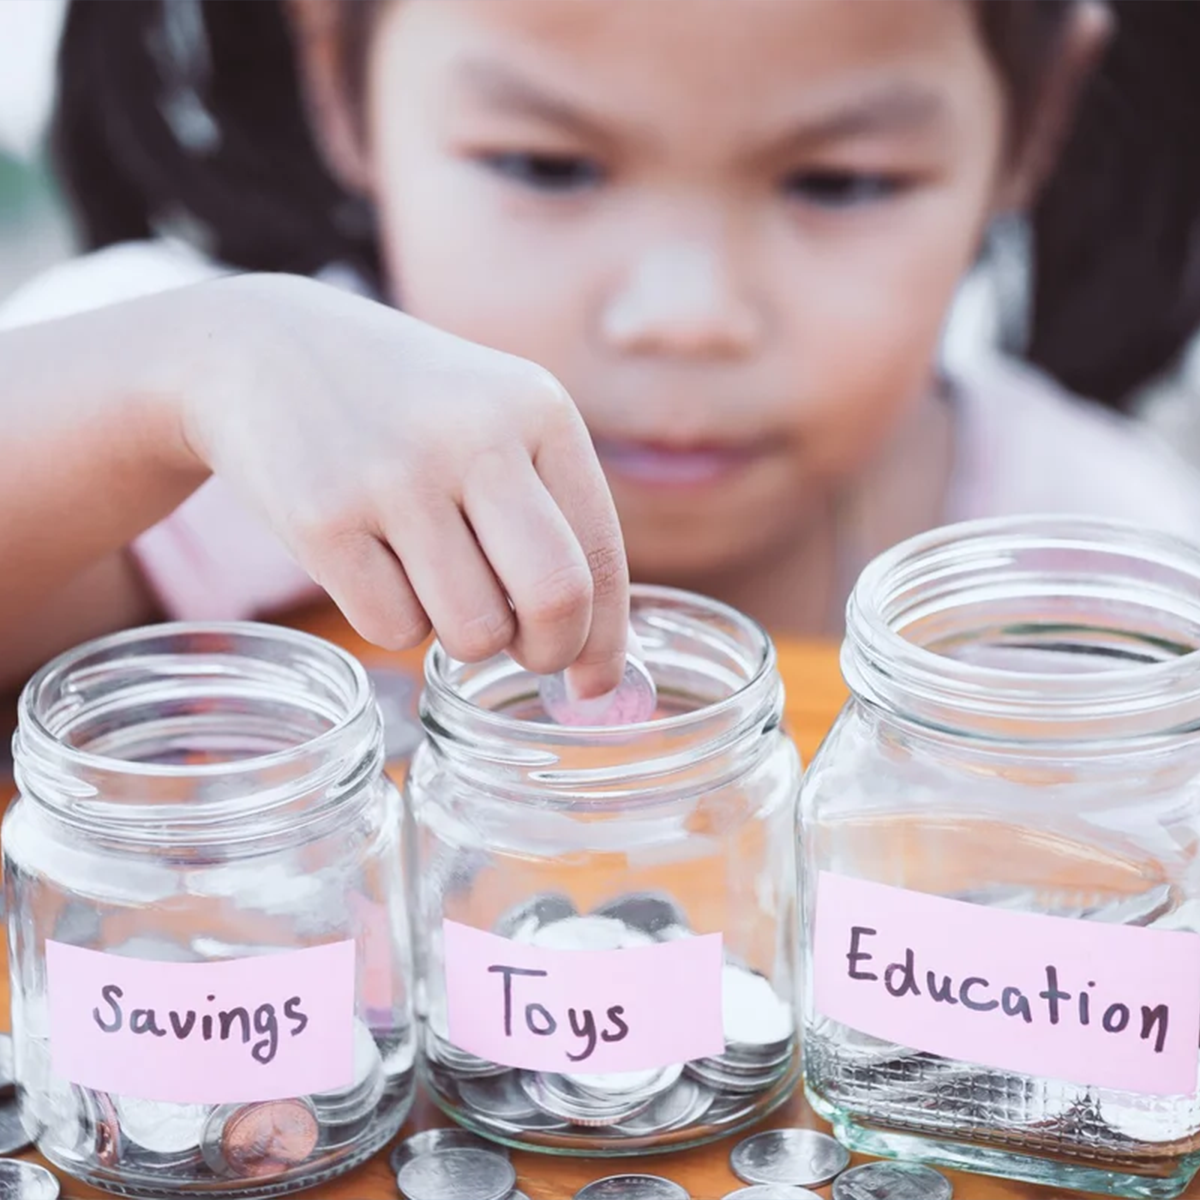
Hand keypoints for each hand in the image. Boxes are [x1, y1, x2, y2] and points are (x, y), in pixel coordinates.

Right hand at [170, 273, 628, 697]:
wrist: (261, 348)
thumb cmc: (403, 409)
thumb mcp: (494, 419)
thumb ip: (552, 512)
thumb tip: (598, 650)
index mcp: (539, 409)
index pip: (600, 555)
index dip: (605, 638)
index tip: (593, 684)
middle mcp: (476, 436)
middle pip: (555, 598)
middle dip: (551, 652)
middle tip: (528, 656)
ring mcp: (395, 476)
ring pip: (474, 630)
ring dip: (463, 635)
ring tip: (434, 579)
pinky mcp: (322, 519)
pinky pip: (392, 630)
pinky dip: (393, 622)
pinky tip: (374, 564)